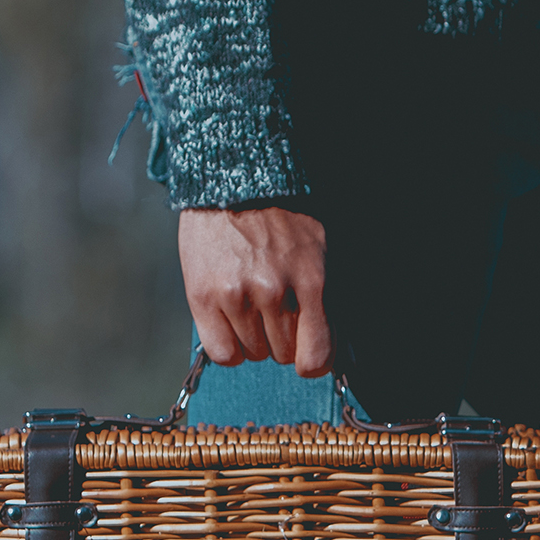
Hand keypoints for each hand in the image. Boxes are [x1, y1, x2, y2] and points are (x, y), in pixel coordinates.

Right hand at [176, 206, 332, 376]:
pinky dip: (228, 345)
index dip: (313, 360)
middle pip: (283, 355)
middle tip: (274, 308)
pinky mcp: (203, 296)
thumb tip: (337, 348)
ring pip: (252, 353)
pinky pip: (222, 353)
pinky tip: (230, 323)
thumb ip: (331, 297)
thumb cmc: (284, 215)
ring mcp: (236, 296)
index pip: (317, 357)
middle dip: (282, 338)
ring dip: (254, 337)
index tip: (307, 350)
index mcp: (311, 281)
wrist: (234, 179)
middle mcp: (274, 292)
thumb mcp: (321, 248)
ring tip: (250, 303)